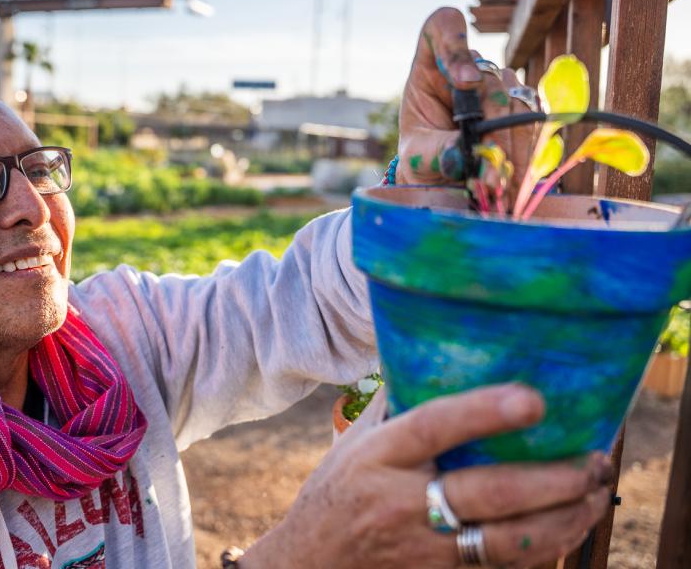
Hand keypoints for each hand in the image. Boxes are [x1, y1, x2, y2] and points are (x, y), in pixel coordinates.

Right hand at [242, 384, 610, 567]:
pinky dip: (541, 551)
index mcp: (377, 457)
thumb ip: (398, 406)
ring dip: (560, 519)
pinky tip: (567, 529)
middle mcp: (398, 503)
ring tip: (593, 494)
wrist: (309, 563)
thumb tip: (440, 356)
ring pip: (503, 541)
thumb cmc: (337, 492)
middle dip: (550, 478)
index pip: (433, 427)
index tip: (534, 399)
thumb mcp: (355, 443)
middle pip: (486, 492)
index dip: (483, 412)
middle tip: (593, 459)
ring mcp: (419, 549)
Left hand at [397, 7, 534, 198]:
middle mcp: (468, 67)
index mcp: (431, 65)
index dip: (454, 44)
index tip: (463, 81)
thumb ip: (439, 152)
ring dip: (511, 143)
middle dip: (492, 125)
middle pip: (489, 78)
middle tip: (491, 162)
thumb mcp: (419, 156)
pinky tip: (515, 174)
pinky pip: (534, 117)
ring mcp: (497, 85)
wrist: (442, 178)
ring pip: (515, 99)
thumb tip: (468, 152)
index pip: (443, 26)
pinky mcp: (520, 106)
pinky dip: (526, 147)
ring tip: (500, 181)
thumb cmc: (422, 158)